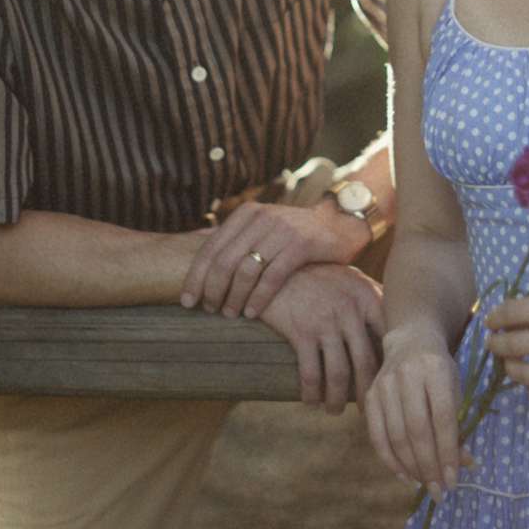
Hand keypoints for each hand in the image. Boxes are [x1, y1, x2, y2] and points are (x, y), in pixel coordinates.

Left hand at [182, 168, 357, 318]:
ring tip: (229, 314)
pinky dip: (259, 298)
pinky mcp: (301, 245)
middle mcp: (261, 218)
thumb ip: (236, 235)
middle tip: (208, 311)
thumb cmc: (296, 232)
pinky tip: (253, 313)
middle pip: (223, 260)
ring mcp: (281, 230)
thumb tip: (196, 242)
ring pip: (245, 270)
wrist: (341, 223)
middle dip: (211, 289)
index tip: (187, 301)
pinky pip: (272, 277)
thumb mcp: (264, 226)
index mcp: (246, 214)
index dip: (195, 277)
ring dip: (234, 296)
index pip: (210, 248)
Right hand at [255, 263, 384, 414]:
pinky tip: (311, 401)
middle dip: (367, 392)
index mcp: (367, 297)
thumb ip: (374, 298)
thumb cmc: (318, 275)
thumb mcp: (351, 279)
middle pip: (366, 362)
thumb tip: (397, 323)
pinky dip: (312, 393)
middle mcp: (350, 311)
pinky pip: (311, 373)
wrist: (277, 265)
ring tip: (335, 410)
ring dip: (338, 399)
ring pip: (339, 373)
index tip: (390, 386)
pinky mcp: (301, 332)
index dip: (391, 366)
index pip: (389, 338)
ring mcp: (325, 322)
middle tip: (366, 411)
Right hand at [365, 324, 469, 498]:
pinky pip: (377, 435)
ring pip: (396, 435)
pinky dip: (390, 460)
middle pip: (417, 430)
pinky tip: (404, 476)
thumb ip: (458, 425)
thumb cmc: (439, 369)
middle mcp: (407, 374)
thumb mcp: (455, 389)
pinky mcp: (369, 395)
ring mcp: (384, 384)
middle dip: (430, 466)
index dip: (448, 452)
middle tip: (440, 492)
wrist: (410, 340)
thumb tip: (465, 464)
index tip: (454, 480)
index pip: (442, 418)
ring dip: (411, 467)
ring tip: (425, 485)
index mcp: (435, 368)